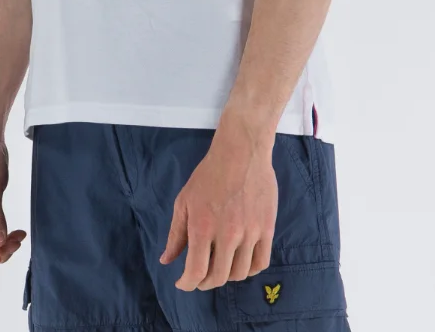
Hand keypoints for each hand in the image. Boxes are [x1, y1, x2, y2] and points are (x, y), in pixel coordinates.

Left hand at [159, 119, 277, 290]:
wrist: (241, 151)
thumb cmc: (209, 174)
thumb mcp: (184, 201)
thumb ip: (176, 234)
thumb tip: (166, 261)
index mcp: (202, 227)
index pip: (195, 272)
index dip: (187, 284)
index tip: (183, 283)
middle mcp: (227, 234)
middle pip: (218, 277)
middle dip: (205, 283)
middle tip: (200, 277)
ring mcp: (250, 232)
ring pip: (239, 273)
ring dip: (226, 276)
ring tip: (219, 267)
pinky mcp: (267, 228)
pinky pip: (261, 262)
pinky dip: (249, 270)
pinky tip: (240, 262)